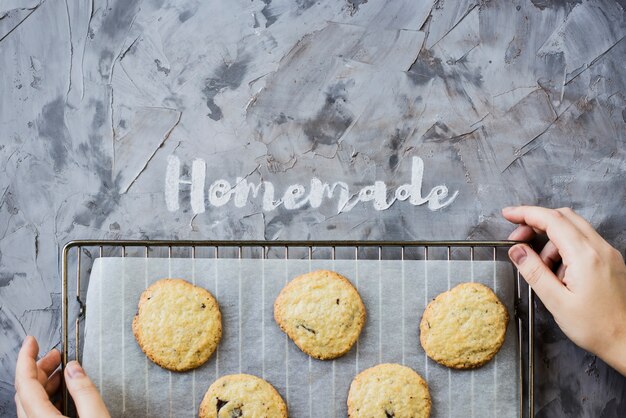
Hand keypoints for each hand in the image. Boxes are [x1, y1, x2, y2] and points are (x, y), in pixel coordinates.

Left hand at [14, 336, 109, 416]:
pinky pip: (38, 410)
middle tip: (56, 354)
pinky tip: (65, 392)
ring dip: (45, 381)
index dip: (26, 357)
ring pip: (31, 400)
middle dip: (40, 366)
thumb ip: (85, 391)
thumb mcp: (96, 417)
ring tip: (63, 370)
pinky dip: (49, 395)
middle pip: (27, 389)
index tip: (31, 341)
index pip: (25, 382)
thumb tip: (74, 368)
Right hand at [503, 206, 625, 375]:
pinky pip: (583, 242)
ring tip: (542, 269)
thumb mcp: (556, 301)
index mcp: (585, 256)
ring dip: (550, 239)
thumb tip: (516, 250)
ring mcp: (608, 253)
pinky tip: (559, 271)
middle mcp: (600, 248)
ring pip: (573, 228)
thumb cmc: (596, 327)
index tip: (508, 215)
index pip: (551, 220)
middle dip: (536, 222)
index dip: (526, 213)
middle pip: (563, 217)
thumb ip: (534, 272)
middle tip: (517, 239)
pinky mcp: (610, 261)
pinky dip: (564, 247)